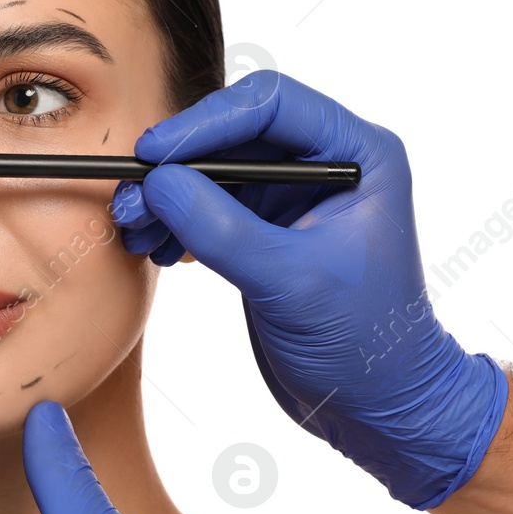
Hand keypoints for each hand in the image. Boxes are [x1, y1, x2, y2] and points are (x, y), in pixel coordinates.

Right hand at [110, 70, 507, 508]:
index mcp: (358, 155)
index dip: (206, 123)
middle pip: (234, 133)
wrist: (380, 408)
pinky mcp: (267, 232)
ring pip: (215, 170)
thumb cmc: (367, 346)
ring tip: (134, 227)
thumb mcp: (291, 284)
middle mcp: (327, 164)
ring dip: (169, 196)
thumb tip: (159, 184)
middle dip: (178, 164)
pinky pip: (210, 206)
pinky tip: (157, 248)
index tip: (154, 153)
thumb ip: (223, 230)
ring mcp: (295, 198)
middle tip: (132, 196)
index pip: (272, 106)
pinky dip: (177, 222)